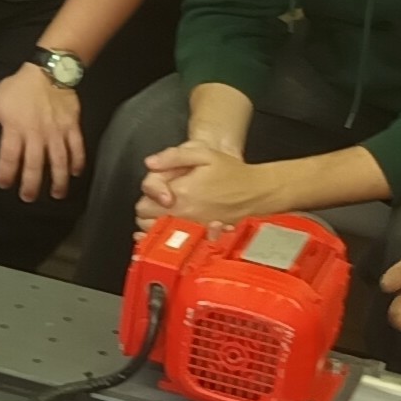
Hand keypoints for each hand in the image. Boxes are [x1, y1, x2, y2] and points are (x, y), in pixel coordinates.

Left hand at [0, 66, 81, 201]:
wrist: (49, 70)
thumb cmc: (19, 87)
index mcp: (16, 128)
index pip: (9, 158)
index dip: (6, 174)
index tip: (4, 184)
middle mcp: (37, 133)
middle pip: (34, 166)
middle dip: (31, 185)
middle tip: (28, 198)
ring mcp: (56, 132)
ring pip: (59, 162)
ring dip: (57, 181)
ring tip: (55, 194)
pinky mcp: (72, 127)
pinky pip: (77, 148)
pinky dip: (77, 162)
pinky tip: (75, 173)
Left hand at [141, 145, 267, 229]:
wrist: (257, 191)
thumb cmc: (232, 173)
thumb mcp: (203, 154)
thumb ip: (172, 157)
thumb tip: (151, 164)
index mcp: (180, 194)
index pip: (143, 206)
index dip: (147, 198)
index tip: (156, 193)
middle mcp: (185, 215)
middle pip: (147, 224)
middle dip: (149, 214)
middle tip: (159, 204)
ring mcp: (194, 229)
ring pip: (161, 238)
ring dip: (159, 228)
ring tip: (168, 216)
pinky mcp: (203, 238)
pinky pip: (180, 246)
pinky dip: (175, 240)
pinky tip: (179, 230)